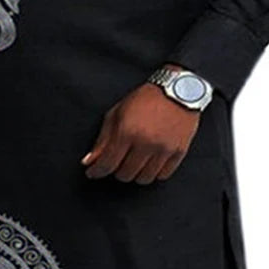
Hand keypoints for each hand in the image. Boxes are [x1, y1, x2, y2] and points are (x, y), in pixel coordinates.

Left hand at [80, 65, 200, 184]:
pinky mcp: (179, 152)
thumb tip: (89, 161)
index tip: (93, 172)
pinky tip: (150, 162)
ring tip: (135, 161)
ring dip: (136, 173)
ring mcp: (164, 149)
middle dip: (117, 170)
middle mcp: (146, 142)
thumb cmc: (146, 99)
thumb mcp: (117, 113)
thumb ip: (103, 139)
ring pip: (144, 179)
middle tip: (118, 161)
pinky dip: (154, 173)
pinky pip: (163, 176)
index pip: (108, 163)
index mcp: (127, 131)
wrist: (179, 90)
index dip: (97, 171)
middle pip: (125, 175)